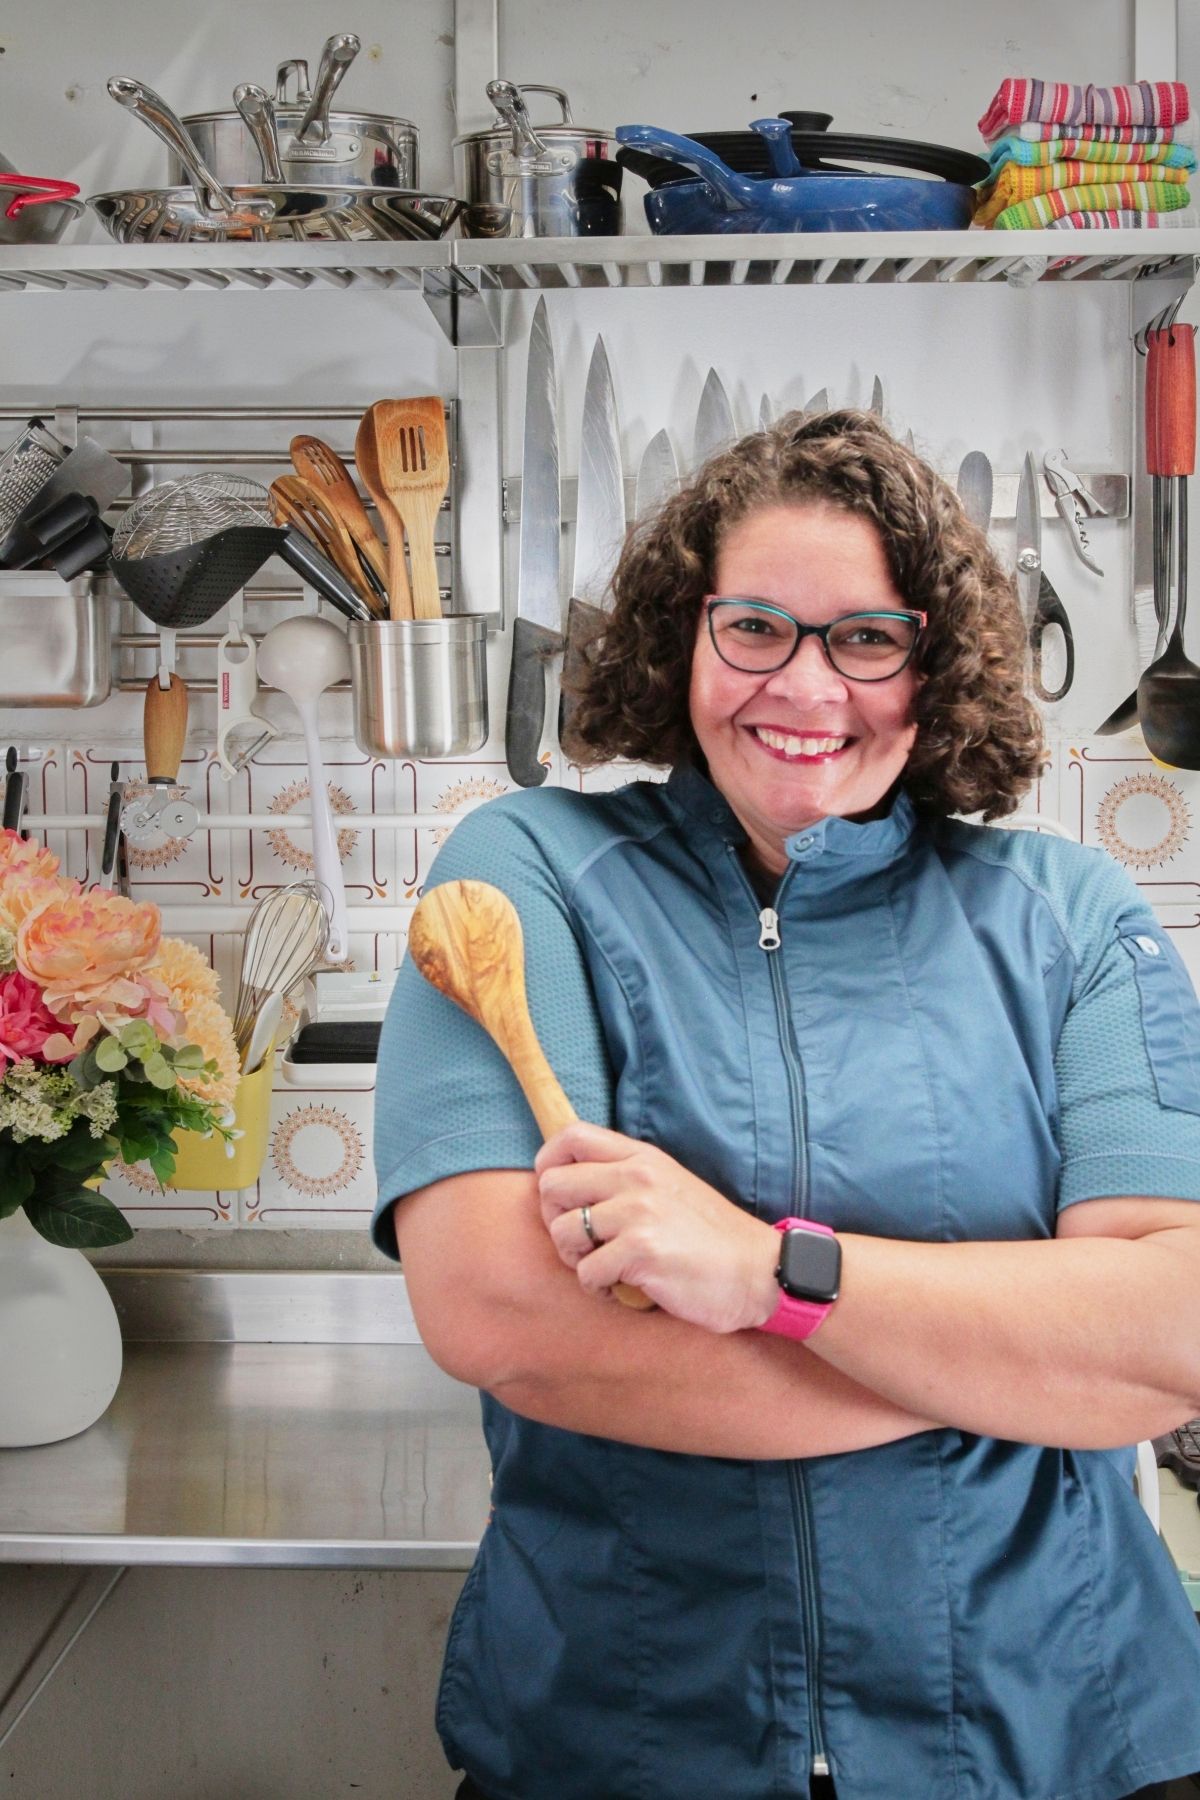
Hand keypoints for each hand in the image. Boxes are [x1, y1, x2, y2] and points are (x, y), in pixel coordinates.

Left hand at [535, 1121, 780, 1333]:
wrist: (759, 1272)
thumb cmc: (711, 1237)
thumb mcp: (670, 1186)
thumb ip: (627, 1178)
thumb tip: (571, 1185)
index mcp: (642, 1158)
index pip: (571, 1135)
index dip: (548, 1164)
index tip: (561, 1197)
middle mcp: (636, 1178)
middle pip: (552, 1185)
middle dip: (556, 1219)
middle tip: (583, 1242)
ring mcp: (638, 1214)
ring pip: (562, 1231)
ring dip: (576, 1259)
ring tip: (606, 1267)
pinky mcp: (641, 1252)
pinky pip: (585, 1272)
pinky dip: (597, 1288)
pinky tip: (623, 1288)